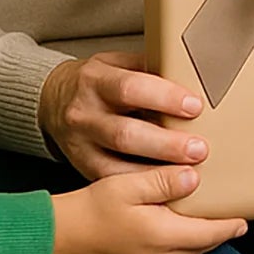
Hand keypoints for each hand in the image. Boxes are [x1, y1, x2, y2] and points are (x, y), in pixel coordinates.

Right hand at [39, 53, 207, 180]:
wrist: (55, 100)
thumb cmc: (99, 81)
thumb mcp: (118, 63)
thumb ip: (150, 69)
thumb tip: (195, 75)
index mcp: (95, 80)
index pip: (131, 88)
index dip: (164, 97)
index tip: (195, 106)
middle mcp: (84, 113)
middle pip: (125, 133)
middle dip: (165, 144)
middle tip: (198, 149)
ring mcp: (81, 144)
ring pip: (117, 165)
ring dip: (157, 173)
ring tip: (189, 175)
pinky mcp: (83, 167)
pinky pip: (112, 182)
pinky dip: (140, 188)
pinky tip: (166, 190)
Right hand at [50, 164, 245, 253]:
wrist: (55, 238)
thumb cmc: (89, 208)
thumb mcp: (127, 185)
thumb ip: (163, 180)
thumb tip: (194, 178)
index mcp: (161, 236)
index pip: (208, 234)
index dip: (229, 226)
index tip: (245, 219)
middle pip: (200, 247)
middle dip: (218, 234)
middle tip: (234, 220)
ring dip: (200, 241)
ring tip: (210, 224)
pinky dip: (180, 245)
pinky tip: (177, 231)